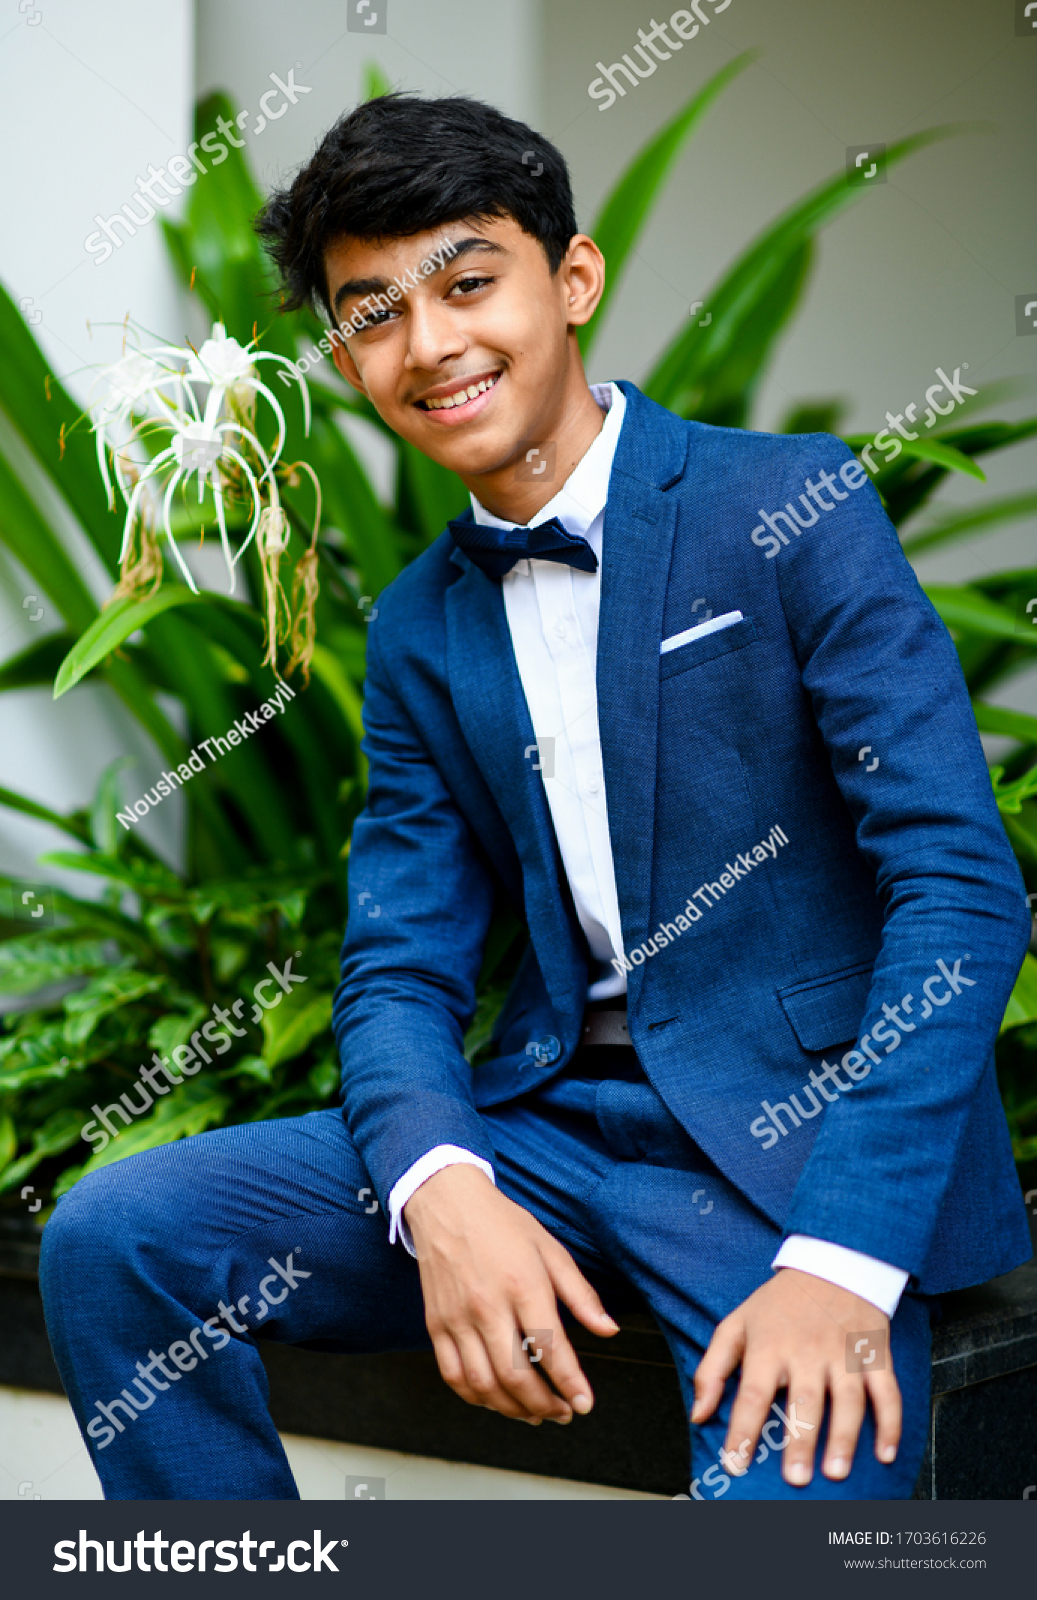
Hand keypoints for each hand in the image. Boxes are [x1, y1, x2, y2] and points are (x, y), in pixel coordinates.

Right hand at [404, 1163, 618, 1422]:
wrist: (447, 1202)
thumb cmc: (502, 1224)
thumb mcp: (550, 1249)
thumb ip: (581, 1294)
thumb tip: (609, 1330)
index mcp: (522, 1284)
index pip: (550, 1348)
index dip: (570, 1383)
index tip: (585, 1404)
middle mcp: (487, 1305)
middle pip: (516, 1375)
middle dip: (544, 1405)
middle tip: (563, 1412)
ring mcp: (457, 1318)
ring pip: (484, 1383)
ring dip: (512, 1409)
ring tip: (535, 1413)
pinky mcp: (436, 1325)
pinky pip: (454, 1376)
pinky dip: (476, 1397)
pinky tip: (497, 1399)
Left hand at [691, 1268, 899, 1485]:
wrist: (831, 1264)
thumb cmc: (777, 1305)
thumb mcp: (735, 1324)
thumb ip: (711, 1369)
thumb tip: (698, 1415)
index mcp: (768, 1346)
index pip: (752, 1393)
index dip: (742, 1430)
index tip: (735, 1465)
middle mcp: (807, 1351)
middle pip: (804, 1400)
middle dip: (800, 1441)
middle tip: (796, 1479)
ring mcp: (844, 1353)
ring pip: (848, 1399)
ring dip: (844, 1437)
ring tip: (836, 1472)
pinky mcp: (874, 1354)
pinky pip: (887, 1391)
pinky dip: (890, 1423)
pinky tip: (885, 1453)